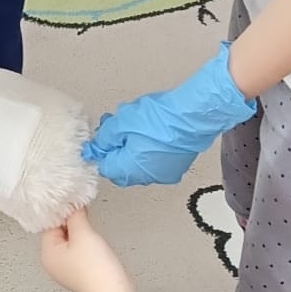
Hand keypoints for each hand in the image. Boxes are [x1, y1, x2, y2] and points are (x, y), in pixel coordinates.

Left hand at [41, 206, 128, 291]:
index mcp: (47, 253)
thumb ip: (75, 215)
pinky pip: (78, 253)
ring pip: (70, 243)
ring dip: (80, 235)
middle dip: (73, 224)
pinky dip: (85, 246)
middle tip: (85, 220)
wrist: (112, 290)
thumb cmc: (95, 267)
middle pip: (59, 233)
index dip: (64, 213)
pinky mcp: (79, 273)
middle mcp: (53, 263)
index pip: (51, 224)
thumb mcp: (83, 232)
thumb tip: (73, 205)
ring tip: (91, 236)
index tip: (76, 205)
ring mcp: (66, 270)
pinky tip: (94, 246)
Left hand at [83, 45, 256, 188]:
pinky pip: (155, 160)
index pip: (105, 167)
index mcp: (130, 170)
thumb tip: (97, 146)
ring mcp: (164, 173)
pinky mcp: (177, 165)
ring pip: (139, 163)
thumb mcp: (122, 122)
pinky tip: (152, 132)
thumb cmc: (162, 118)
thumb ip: (105, 137)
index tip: (102, 137)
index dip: (101, 149)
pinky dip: (149, 149)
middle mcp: (147, 177)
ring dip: (133, 148)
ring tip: (136, 125)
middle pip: (122, 166)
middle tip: (117, 127)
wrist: (193, 114)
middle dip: (117, 147)